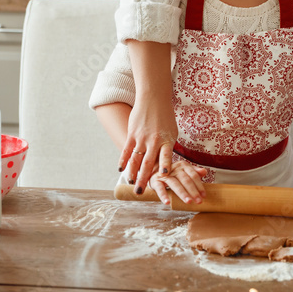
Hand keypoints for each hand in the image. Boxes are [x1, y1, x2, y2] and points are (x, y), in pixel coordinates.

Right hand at [121, 40, 176, 188]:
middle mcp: (154, 140)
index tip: (164, 176)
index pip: (166, 156)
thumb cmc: (165, 118)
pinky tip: (121, 169)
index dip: (165, 165)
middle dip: (144, 178)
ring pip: (136, 159)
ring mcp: (142, 137)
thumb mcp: (172, 132)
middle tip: (141, 192)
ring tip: (131, 184)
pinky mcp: (132, 134)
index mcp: (167, 140)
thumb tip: (168, 165)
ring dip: (132, 173)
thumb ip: (167, 148)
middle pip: (148, 163)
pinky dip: (123, 160)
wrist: (153, 99)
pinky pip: (127, 150)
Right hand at [148, 161, 206, 204]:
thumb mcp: (183, 171)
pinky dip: (163, 195)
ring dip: (182, 193)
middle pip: (186, 180)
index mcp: (182, 165)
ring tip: (188, 202)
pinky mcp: (155, 180)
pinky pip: (160, 188)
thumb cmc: (172, 173)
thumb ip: (194, 172)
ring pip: (175, 184)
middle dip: (193, 191)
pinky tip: (167, 202)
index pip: (193, 175)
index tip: (204, 196)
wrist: (153, 170)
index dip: (199, 186)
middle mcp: (174, 168)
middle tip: (199, 201)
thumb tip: (205, 172)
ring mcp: (164, 174)